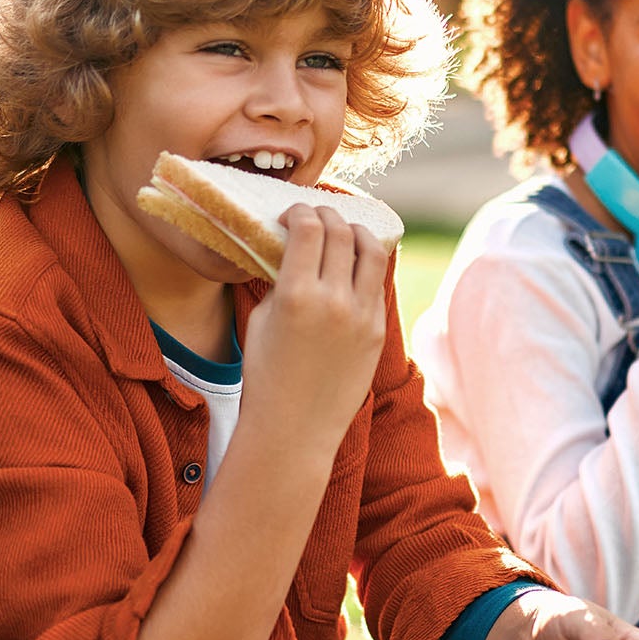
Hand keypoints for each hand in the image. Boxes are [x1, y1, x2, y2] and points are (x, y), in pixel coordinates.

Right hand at [241, 205, 390, 445]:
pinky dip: (365, 265)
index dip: (298, 211)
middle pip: (340, 231)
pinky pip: (376, 283)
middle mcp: (334, 300)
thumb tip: (296, 251)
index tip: (290, 215)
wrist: (294, 428)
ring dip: (356, 231)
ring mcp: (361, 315)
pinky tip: (354, 263)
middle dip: (325, 214)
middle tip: (315, 216)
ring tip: (345, 231)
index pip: (308, 228)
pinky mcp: (377, 331)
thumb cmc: (266, 374)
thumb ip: (281, 280)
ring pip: (370, 250)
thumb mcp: (261, 319)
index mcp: (296, 294)